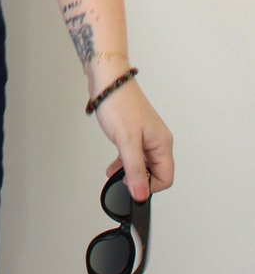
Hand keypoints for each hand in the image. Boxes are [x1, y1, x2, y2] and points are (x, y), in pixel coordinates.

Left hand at [94, 79, 173, 202]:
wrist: (107, 78)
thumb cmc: (119, 103)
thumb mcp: (126, 141)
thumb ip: (134, 169)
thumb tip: (141, 194)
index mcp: (162, 143)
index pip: (165, 177)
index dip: (149, 186)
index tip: (132, 186)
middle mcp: (157, 140)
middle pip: (155, 172)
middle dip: (138, 179)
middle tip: (121, 180)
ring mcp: (145, 136)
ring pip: (142, 163)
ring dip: (129, 171)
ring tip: (114, 174)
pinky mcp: (133, 131)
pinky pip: (133, 154)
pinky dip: (124, 161)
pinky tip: (113, 166)